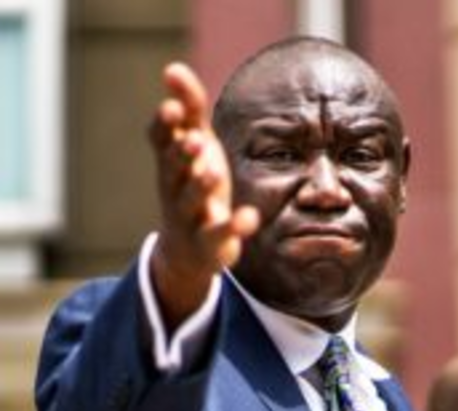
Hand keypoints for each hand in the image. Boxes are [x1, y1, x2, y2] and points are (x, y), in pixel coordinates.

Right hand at [148, 62, 259, 327]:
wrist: (186, 251)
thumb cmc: (191, 185)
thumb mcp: (194, 147)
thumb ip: (189, 110)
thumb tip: (173, 67)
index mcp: (171, 162)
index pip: (161, 140)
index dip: (165, 125)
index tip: (172, 107)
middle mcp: (175, 188)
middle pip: (173, 170)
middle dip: (182, 154)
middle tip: (196, 140)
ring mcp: (190, 217)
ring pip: (191, 201)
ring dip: (201, 185)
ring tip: (214, 170)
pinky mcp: (209, 242)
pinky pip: (219, 234)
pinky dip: (234, 226)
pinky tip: (251, 216)